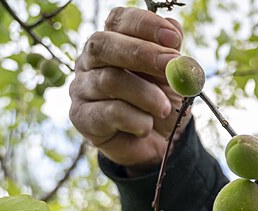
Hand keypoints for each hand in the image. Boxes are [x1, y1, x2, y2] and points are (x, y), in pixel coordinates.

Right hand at [69, 7, 189, 170]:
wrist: (158, 142)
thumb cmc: (162, 102)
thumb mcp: (174, 76)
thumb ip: (172, 53)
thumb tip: (173, 29)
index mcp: (113, 41)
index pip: (118, 20)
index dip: (145, 25)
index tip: (173, 39)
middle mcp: (90, 61)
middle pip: (103, 44)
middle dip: (142, 53)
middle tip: (171, 66)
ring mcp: (82, 88)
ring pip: (109, 80)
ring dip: (146, 95)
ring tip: (165, 108)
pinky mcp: (82, 117)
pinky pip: (109, 113)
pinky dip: (136, 120)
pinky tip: (147, 126)